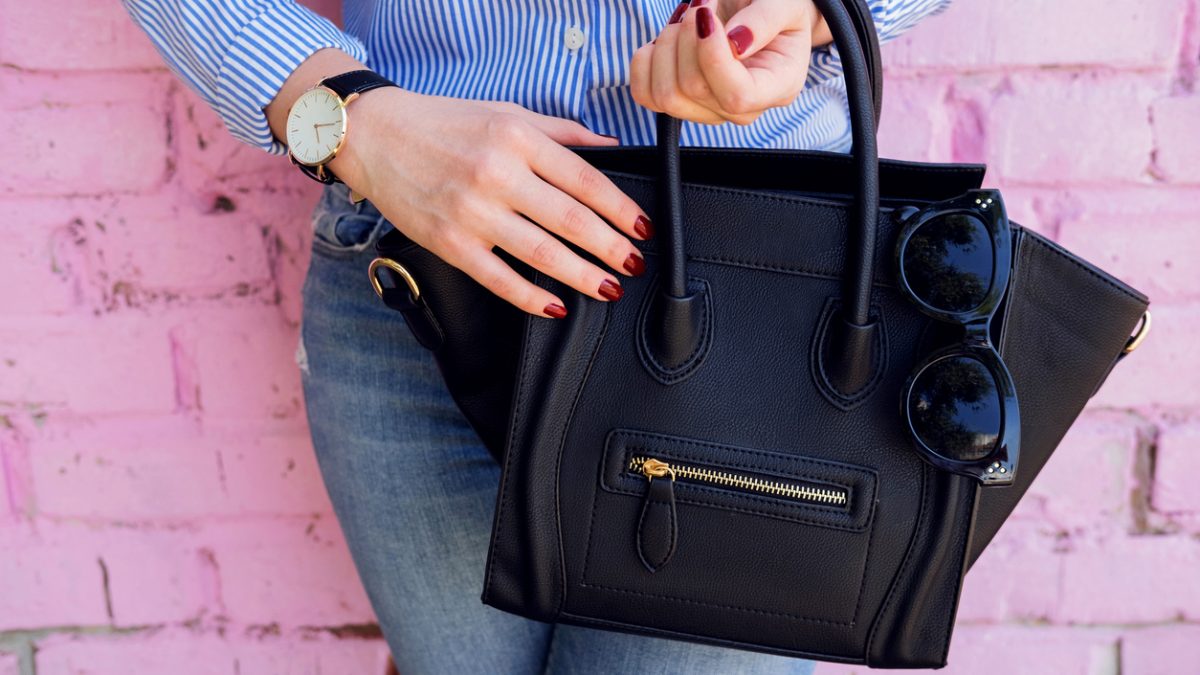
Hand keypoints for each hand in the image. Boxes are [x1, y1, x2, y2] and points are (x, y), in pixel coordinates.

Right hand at [329, 89, 652, 318]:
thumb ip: (561, 132)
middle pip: (570, 221)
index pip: (585, 179)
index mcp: (517, 138)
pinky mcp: (450, 243)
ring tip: (609, 288)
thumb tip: (610, 147)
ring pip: (542, 253)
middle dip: (611, 248)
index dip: (620, 209)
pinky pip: (500, 279)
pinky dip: (532, 297)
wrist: (375, 136)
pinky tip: (556, 305)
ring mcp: (472, 212)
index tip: (642, 228)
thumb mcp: (507, 113)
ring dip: (583, 276)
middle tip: (634, 264)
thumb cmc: (444, 124)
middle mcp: (497, 174)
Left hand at [631, 0, 830, 125]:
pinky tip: (668, 38)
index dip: (713, 56)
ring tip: (687, 18)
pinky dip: (647, 60)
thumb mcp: (783, 3)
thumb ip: (765, 20)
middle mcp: (743, 109)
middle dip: (687, 36)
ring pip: (666, 95)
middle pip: (694, 89)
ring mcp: (709, 111)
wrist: (756, 13)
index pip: (737, 96)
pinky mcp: (679, 103)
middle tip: (700, 4)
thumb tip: (735, 44)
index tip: (708, 16)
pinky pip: (645, 94)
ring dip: (667, 45)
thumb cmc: (775, 8)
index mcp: (778, 87)